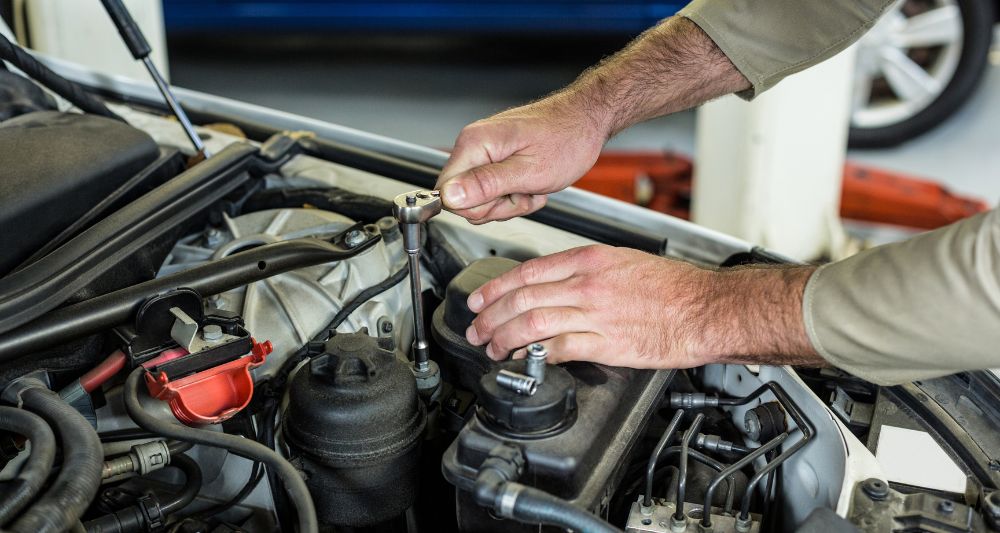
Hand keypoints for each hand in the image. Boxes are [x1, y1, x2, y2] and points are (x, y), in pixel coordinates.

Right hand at [435, 94, 607, 223]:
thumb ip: (486, 185)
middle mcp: (474, 145)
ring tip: (531, 186)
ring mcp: (484, 152)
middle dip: (497, 206)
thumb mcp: (529, 171)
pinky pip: (493, 192)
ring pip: (481, 200)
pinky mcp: (494, 159)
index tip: (504, 198)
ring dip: (510, 202)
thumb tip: (450, 197)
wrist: (586, 121)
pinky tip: (532, 184)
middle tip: (524, 192)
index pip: (447, 192)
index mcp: (475, 143)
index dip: (476, 206)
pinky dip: (515, 195)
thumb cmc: (567, 139)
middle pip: (464, 200)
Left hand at [463, 245, 820, 368]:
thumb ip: (585, 271)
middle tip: (476, 329)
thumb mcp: (624, 261)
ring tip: (493, 347)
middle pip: (522, 299)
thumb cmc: (674, 286)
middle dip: (490, 317)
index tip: (479, 301)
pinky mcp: (606, 344)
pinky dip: (537, 354)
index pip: (527, 272)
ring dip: (505, 338)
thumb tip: (553, 284)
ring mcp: (595, 314)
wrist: (707, 307)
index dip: (495, 289)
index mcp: (590, 260)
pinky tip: (526, 358)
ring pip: (532, 324)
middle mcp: (587, 284)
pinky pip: (559, 349)